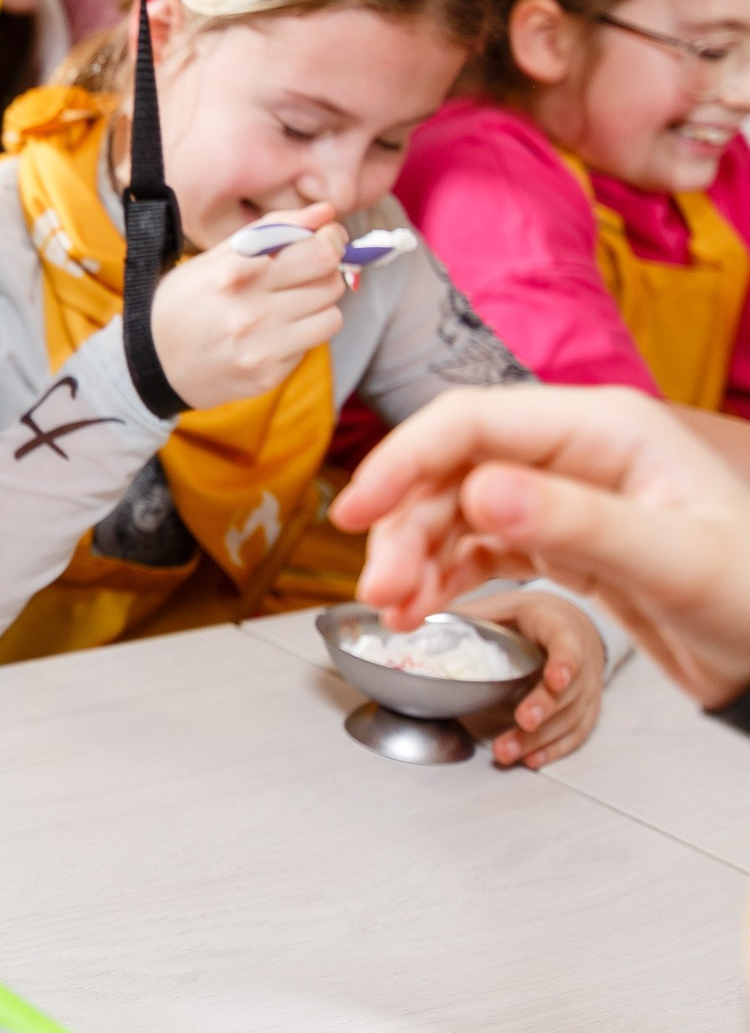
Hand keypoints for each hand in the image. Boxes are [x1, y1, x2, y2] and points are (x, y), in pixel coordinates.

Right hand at [148, 202, 347, 408]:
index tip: (325, 239)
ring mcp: (261, 348)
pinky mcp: (267, 376)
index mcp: (235, 273)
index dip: (332, 241)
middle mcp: (250, 311)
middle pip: (330, 282)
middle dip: (325, 272)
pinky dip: (297, 337)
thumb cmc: (182, 303)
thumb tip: (326, 212)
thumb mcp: (214, 257)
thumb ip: (272, 229)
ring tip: (286, 306)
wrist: (150, 365)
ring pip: (332, 316)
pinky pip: (310, 347)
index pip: (317, 252)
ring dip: (317, 307)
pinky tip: (269, 335)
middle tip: (305, 273)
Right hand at [333, 384, 749, 706]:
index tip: (356, 512)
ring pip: (454, 509)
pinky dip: (440, 574)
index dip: (402, 462)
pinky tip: (423, 605)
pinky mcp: (559, 539)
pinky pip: (476, 544)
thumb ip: (579, 525)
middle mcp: (576, 453)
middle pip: (452, 469)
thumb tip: (482, 491)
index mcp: (606, 430)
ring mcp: (564, 495)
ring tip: (398, 610)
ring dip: (414, 556)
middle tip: (382, 591)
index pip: (471, 421)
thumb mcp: (676, 563)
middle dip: (404, 527)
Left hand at [455, 589, 604, 768]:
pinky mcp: (585, 709)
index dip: (565, 663)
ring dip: (539, 738)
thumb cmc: (529, 618)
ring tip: (507, 752)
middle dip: (545, 708)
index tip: (555, 680)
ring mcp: (587, 688)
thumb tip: (423, 625)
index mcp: (560, 628)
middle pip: (568, 689)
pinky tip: (532, 760)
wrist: (568, 624)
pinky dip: (555, 749)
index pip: (569, 645)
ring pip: (570, 717)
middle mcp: (582, 660)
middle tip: (523, 722)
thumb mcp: (503, 607)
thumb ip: (471, 617)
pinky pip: (576, 733)